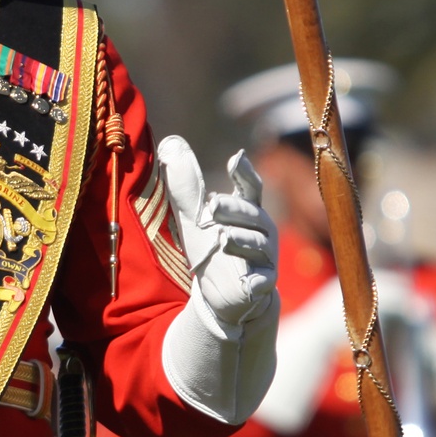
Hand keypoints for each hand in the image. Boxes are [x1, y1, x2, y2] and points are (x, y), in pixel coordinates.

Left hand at [158, 137, 277, 327]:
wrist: (222, 292)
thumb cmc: (212, 247)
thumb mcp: (195, 217)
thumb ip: (186, 186)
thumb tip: (170, 144)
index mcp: (247, 210)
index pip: (250, 187)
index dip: (244, 173)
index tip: (236, 158)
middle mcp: (261, 230)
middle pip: (253, 215)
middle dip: (234, 209)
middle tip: (212, 205)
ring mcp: (265, 257)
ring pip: (258, 245)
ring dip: (242, 241)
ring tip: (223, 238)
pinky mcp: (262, 284)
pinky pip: (262, 281)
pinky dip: (256, 282)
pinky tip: (247, 283)